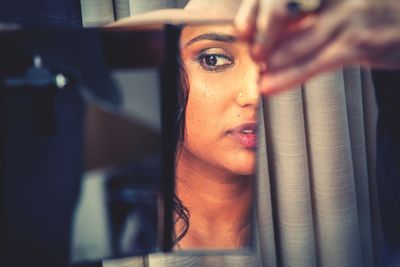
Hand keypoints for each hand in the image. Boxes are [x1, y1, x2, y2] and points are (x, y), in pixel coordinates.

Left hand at [235, 0, 399, 94]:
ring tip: (257, 72)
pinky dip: (290, 76)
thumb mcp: (336, 7)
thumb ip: (305, 19)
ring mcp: (350, 14)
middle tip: (252, 52)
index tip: (242, 30)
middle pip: (285, 6)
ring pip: (300, 38)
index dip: (255, 9)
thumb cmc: (373, 13)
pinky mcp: (360, 43)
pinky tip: (271, 85)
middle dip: (263, 32)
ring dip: (274, 57)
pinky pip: (317, 62)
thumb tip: (268, 39)